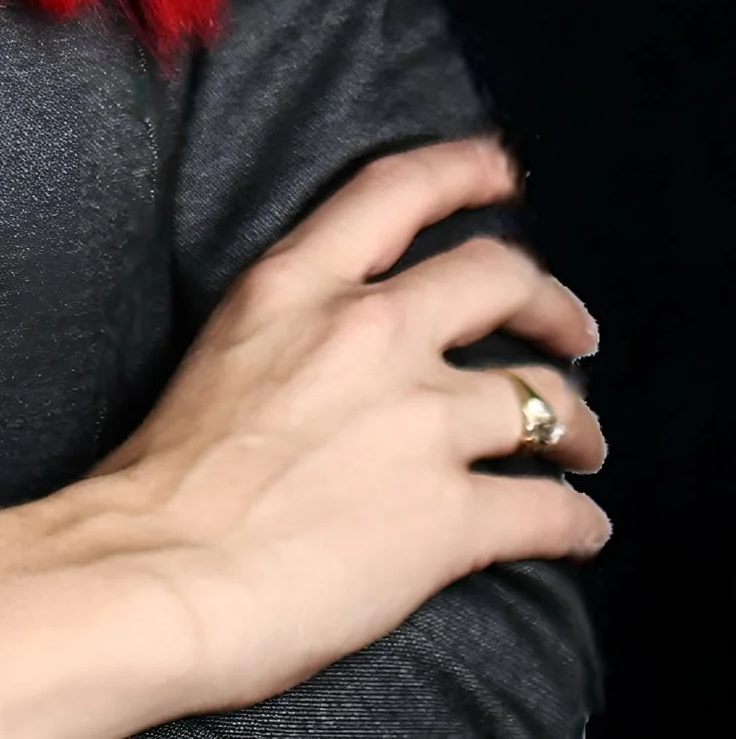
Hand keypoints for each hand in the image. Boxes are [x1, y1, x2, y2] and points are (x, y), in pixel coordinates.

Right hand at [0, 136, 606, 738]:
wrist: (156, 572)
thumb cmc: (163, 474)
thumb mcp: (226, 345)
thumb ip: (295, 324)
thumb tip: (346, 348)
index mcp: (298, 283)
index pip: (398, 190)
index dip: (465, 168)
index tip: (507, 168)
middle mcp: (370, 332)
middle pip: (499, 277)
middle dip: (552, 301)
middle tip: (572, 329)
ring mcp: (418, 422)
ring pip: (544, 396)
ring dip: (579, 421)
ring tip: (584, 443)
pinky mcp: (450, 517)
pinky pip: (550, 509)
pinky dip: (578, 519)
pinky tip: (581, 527)